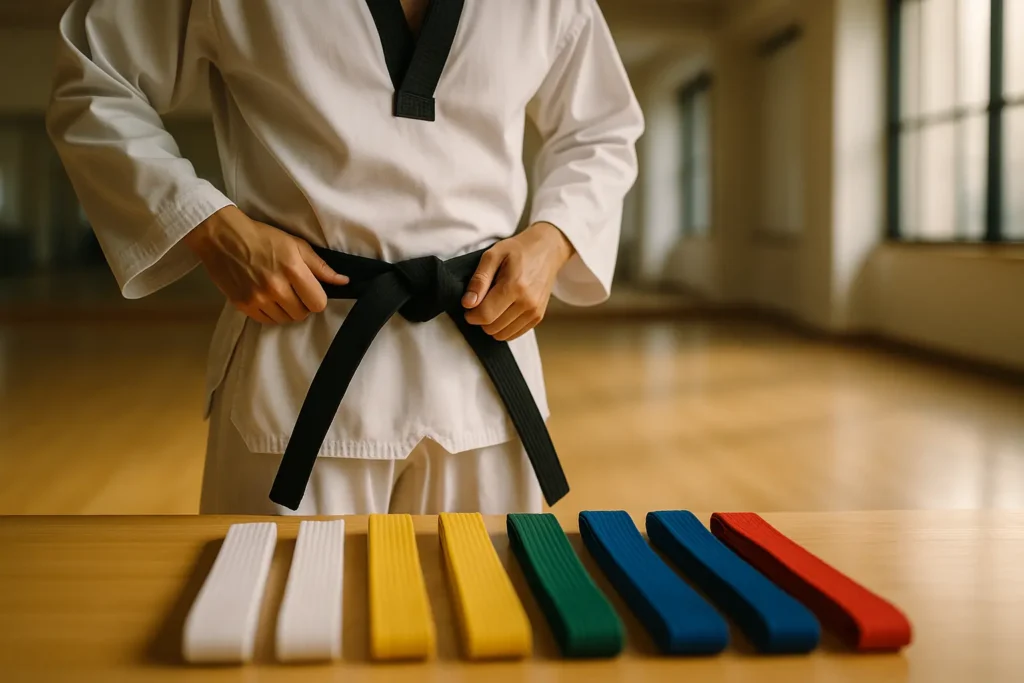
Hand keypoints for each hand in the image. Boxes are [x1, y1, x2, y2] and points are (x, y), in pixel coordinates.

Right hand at [182, 205, 348, 324]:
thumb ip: (320, 266)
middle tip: (294, 291)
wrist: (222, 237)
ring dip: (287, 310)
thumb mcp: (295, 245)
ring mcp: (258, 298)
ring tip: (280, 294)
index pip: (318, 303)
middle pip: (302, 314)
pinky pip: (266, 321)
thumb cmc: (262, 237)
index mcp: (292, 269)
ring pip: (285, 320)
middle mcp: (276, 287)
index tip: (310, 290)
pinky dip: (271, 314)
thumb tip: (343, 281)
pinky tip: (268, 299)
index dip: (317, 298)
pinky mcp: (243, 305)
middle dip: (303, 304)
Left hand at [462, 221, 573, 340]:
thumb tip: (468, 303)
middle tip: (481, 302)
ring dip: (492, 325)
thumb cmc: (518, 250)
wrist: (546, 250)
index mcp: (515, 286)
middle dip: (480, 319)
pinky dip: (504, 327)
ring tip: (493, 305)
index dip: (471, 314)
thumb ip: (479, 280)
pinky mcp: (538, 317)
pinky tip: (503, 311)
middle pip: (492, 328)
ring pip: (502, 335)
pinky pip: (514, 334)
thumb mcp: (493, 255)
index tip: (469, 305)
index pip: (485, 315)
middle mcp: (527, 303)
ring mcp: (535, 312)